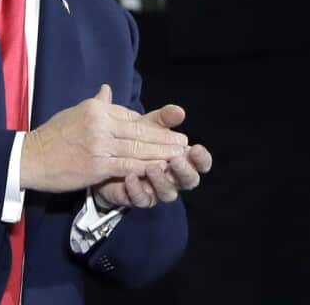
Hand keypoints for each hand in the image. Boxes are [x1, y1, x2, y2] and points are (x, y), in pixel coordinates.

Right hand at [20, 85, 190, 192]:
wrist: (29, 158)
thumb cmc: (52, 137)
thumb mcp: (74, 113)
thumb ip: (96, 104)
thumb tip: (107, 88)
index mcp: (97, 109)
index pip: (131, 117)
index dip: (153, 127)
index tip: (169, 132)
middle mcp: (101, 123)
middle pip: (139, 132)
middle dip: (165, 140)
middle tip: (185, 144)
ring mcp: (100, 144)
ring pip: (138, 149)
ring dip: (162, 154)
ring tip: (179, 157)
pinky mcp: (97, 165)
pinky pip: (128, 166)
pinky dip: (146, 169)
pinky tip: (160, 170)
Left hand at [92, 103, 211, 208]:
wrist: (108, 155)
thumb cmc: (136, 139)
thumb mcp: (149, 126)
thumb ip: (164, 118)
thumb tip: (180, 111)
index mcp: (183, 160)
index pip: (201, 163)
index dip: (201, 158)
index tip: (195, 148)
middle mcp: (174, 178)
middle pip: (190, 181)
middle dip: (184, 171)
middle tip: (176, 159)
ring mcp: (158, 191)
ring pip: (167, 193)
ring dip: (161, 181)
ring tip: (152, 167)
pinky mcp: (138, 199)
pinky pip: (142, 199)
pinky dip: (136, 189)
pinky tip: (130, 177)